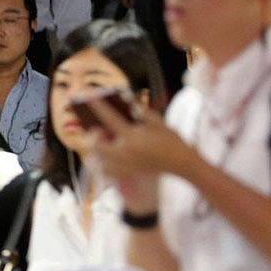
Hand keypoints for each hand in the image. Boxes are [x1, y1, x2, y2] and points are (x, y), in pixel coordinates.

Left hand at [82, 97, 198, 210]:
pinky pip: (106, 171)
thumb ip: (141, 111)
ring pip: (99, 159)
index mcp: (133, 136)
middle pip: (96, 144)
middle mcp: (125, 152)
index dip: (99, 106)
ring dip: (96, 150)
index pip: (110, 118)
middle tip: (97, 129)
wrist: (182, 164)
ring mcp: (125, 165)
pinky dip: (102, 164)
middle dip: (93, 135)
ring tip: (102, 142)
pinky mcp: (127, 174)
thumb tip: (125, 100)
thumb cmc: (170, 140)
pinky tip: (104, 158)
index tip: (89, 97)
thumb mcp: (158, 122)